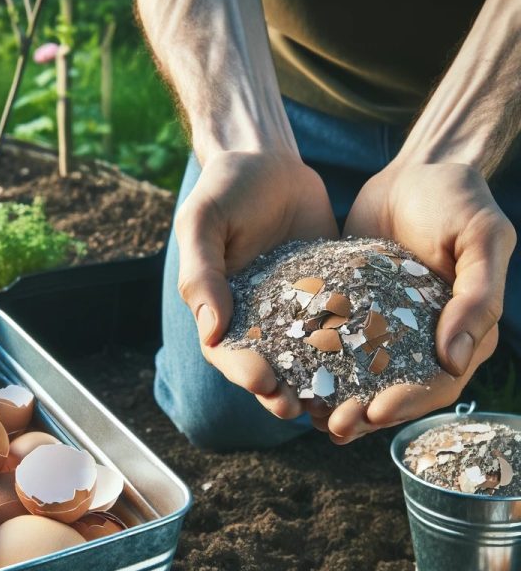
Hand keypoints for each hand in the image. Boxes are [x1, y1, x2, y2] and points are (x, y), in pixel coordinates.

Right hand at [176, 150, 338, 418]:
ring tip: (334, 404)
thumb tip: (209, 330)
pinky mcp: (330, 297)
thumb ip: (201, 273)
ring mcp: (294, 311)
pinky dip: (351, 350)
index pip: (225, 352)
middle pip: (266, 367)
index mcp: (221, 309)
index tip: (261, 381)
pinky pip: (339, 327)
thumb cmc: (226, 189)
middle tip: (298, 409)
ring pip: (305, 358)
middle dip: (280, 392)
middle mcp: (256, 319)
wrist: (271, 161)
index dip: (241, 371)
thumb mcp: (203, 222)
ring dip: (317, 384)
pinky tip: (369, 365)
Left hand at [312, 161, 515, 442]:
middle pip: (395, 392)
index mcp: (462, 331)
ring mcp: (384, 331)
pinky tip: (292, 383)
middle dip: (366, 415)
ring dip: (338, 403)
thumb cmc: (456, 199)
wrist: (411, 172)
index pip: (439, 382)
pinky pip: (333, 349)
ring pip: (361, 380)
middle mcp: (422, 340)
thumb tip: (456, 360)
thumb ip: (478, 295)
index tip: (376, 412)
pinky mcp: (351, 316)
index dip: (410, 403)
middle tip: (335, 426)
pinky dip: (316, 370)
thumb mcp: (481, 237)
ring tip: (310, 416)